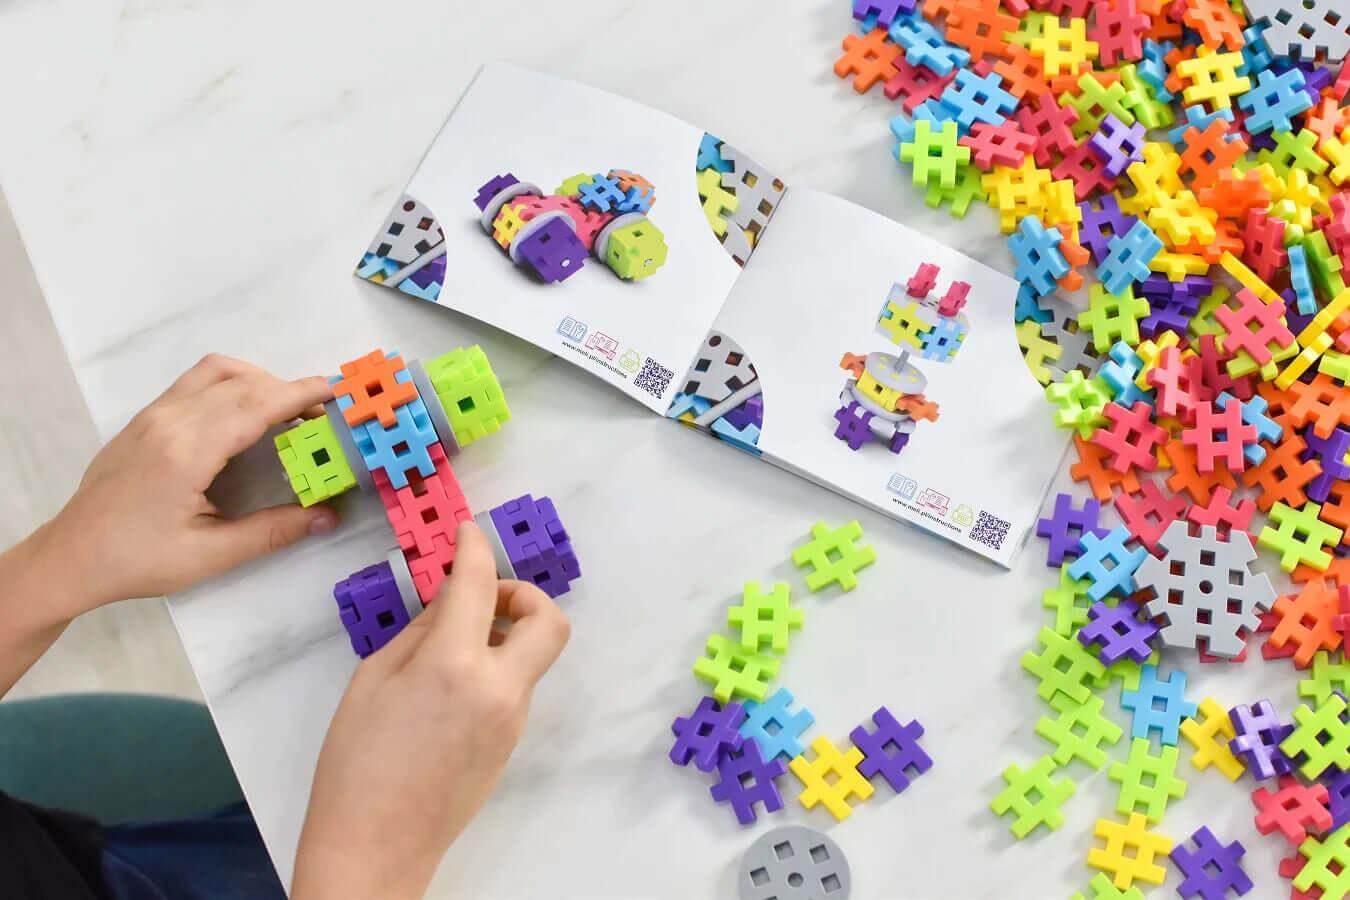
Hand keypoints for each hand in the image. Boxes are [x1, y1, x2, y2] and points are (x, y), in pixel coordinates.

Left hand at [35, 353, 338, 614]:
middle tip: (323, 412)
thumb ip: (272, 531)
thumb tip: (327, 516)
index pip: (255, 405)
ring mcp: (153, 415)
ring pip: (216, 371)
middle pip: (242, 383)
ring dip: (259, 380)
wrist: (71, 556)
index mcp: (186, 452)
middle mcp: (169, 421)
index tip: (335, 391)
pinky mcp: (145, 418)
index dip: (299, 394)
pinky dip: (232, 384)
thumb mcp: (209, 554)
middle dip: (289, 389)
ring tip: (286, 410)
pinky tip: (246, 414)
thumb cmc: (136, 560)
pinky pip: (196, 382)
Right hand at [291, 521, 570, 899]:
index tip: (466, 533)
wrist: (375, 848)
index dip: (474, 547)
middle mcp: (499, 689)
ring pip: (531, 655)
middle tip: (482, 598)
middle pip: (549, 621)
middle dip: (524, 595)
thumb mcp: (374, 679)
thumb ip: (420, 630)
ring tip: (448, 646)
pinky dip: (494, 668)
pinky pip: (515, 687)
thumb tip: (449, 599)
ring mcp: (512, 720)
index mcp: (455, 666)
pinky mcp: (511, 743)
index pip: (479, 584)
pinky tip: (449, 685)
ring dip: (504, 634)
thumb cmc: (355, 765)